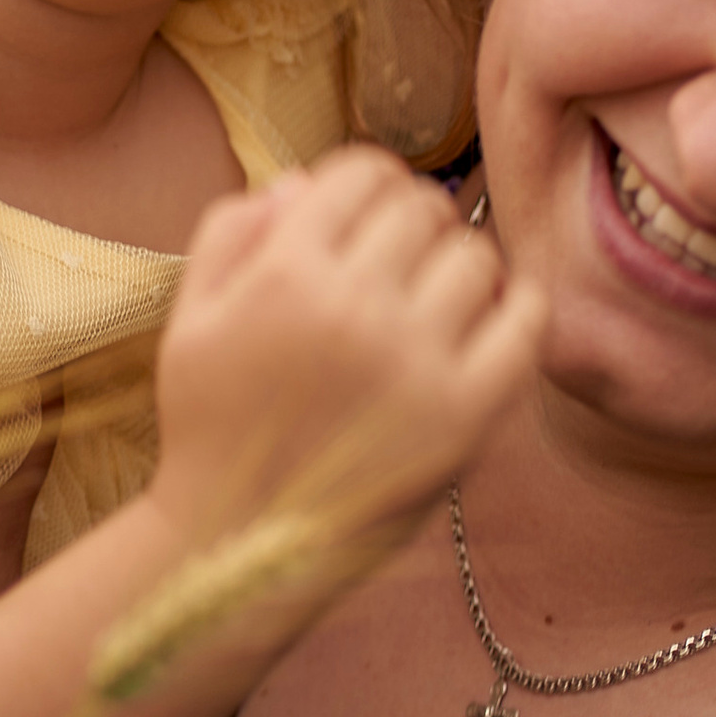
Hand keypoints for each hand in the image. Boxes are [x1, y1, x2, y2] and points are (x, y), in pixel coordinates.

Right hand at [149, 148, 545, 552]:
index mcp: (285, 272)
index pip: (363, 172)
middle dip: (412, 221)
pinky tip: (492, 318)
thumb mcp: (190, 318)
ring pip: (476, 258)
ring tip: (435, 299)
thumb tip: (304, 182)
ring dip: (458, 265)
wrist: (240, 544)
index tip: (367, 213)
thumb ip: (232, 231)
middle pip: (423, 208)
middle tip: (401, 259)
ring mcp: (417, 361)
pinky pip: (526, 324)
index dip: (368, 182)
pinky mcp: (466, 415)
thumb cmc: (212, 426)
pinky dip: (518, 307)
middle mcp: (356, 307)